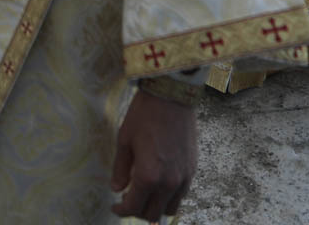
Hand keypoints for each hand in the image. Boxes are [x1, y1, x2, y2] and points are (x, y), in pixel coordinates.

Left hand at [110, 88, 195, 220]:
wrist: (171, 96)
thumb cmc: (144, 115)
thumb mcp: (124, 141)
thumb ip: (121, 169)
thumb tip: (117, 188)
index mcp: (148, 176)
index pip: (134, 207)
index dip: (121, 211)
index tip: (115, 206)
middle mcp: (169, 182)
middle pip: (153, 214)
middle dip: (137, 210)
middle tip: (128, 199)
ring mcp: (184, 177)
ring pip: (170, 208)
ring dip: (155, 206)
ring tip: (145, 193)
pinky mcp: (193, 169)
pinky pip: (181, 195)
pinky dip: (169, 196)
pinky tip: (159, 183)